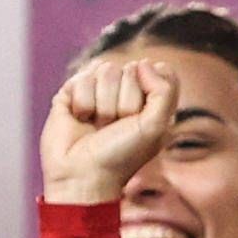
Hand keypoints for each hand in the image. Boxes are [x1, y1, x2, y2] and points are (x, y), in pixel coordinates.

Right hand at [41, 56, 181, 205]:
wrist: (83, 174)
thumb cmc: (122, 156)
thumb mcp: (156, 127)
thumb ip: (164, 91)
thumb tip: (143, 63)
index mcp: (149, 101)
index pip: (157, 70)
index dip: (151, 89)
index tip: (142, 116)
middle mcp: (123, 92)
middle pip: (130, 69)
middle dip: (124, 102)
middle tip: (115, 128)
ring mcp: (97, 90)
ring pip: (105, 71)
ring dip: (103, 105)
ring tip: (97, 126)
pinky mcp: (72, 91)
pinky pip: (82, 79)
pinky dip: (83, 104)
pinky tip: (81, 120)